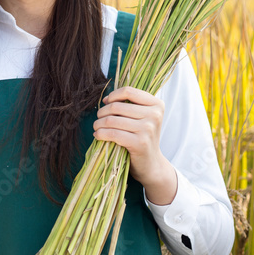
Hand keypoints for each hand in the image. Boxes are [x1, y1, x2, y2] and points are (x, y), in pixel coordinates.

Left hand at [92, 86, 177, 203]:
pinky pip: (113, 134)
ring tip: (97, 127)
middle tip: (98, 119)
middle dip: (102, 112)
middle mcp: (155, 115)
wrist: (151, 163)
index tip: (106, 103)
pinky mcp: (140, 143)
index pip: (128, 91)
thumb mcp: (142, 117)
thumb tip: (106, 99)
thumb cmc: (142, 137)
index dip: (113, 96)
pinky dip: (101, 134)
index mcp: (157, 104)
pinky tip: (98, 136)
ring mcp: (148, 129)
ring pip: (112, 120)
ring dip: (99, 124)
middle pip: (117, 106)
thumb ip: (129, 105)